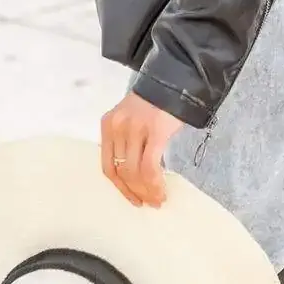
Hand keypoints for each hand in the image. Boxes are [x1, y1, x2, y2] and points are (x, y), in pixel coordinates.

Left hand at [99, 90, 185, 206]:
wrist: (175, 81)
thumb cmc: (155, 103)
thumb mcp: (131, 119)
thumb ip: (126, 142)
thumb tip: (134, 177)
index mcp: (108, 125)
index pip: (107, 166)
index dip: (120, 188)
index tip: (133, 199)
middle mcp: (117, 127)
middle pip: (122, 171)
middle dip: (136, 192)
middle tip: (150, 203)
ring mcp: (135, 129)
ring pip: (135, 172)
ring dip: (147, 191)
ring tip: (158, 199)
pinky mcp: (155, 131)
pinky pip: (150, 166)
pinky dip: (155, 184)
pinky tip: (162, 190)